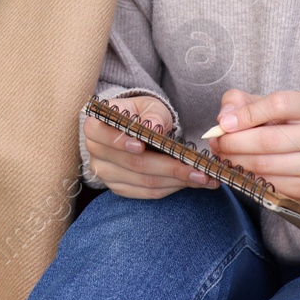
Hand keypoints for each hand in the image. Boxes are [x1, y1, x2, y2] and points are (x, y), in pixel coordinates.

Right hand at [83, 95, 219, 198]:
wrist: (138, 128)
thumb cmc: (141, 113)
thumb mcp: (148, 106)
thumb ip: (151, 115)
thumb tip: (152, 127)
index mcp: (95, 126)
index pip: (102, 135)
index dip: (121, 142)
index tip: (142, 145)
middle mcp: (96, 153)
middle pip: (133, 163)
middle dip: (169, 167)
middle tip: (198, 169)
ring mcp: (106, 174)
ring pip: (144, 182)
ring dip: (176, 181)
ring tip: (203, 177)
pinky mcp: (120, 189)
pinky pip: (148, 193)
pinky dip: (171, 188)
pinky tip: (191, 182)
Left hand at [205, 88, 299, 212]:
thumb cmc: (280, 126)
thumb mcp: (262, 105)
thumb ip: (239, 102)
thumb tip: (224, 118)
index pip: (278, 104)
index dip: (247, 114)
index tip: (224, 123)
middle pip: (268, 139)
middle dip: (234, 142)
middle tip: (216, 143)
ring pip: (264, 164)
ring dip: (235, 161)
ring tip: (222, 155)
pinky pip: (267, 183)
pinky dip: (246, 177)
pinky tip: (237, 169)